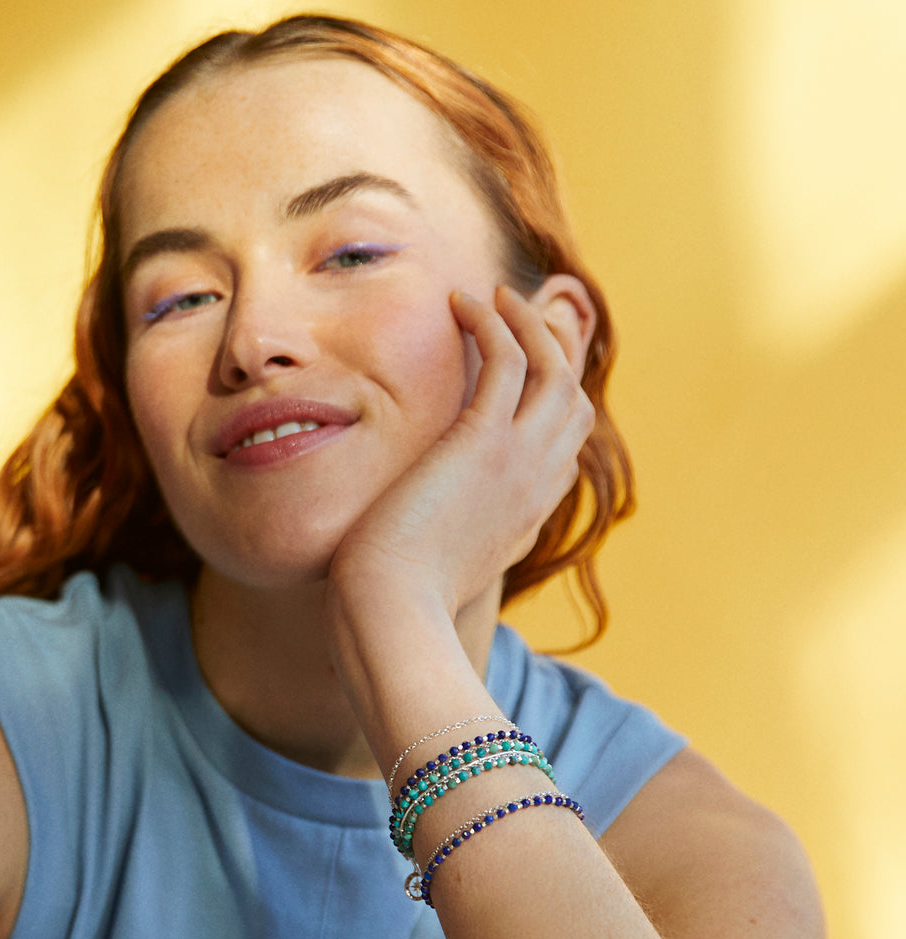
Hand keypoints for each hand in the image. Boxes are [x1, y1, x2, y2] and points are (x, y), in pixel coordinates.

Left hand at [327, 281, 594, 618]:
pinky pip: (508, 358)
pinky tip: (463, 302)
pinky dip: (494, 322)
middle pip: (574, 398)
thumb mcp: (446, 567)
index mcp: (531, 512)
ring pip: (555, 369)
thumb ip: (457, 539)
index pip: (566, 443)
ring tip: (495, 294)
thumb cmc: (404, 597)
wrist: (394, 613)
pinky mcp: (485, 441)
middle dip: (555, 349)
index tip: (523, 366)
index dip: (553, 399)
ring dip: (531, 322)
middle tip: (516, 315)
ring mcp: (521, 460)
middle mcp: (539, 483)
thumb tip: (433, 532)